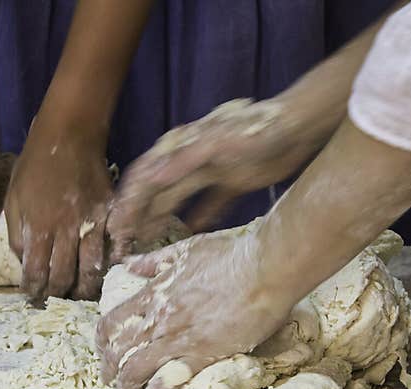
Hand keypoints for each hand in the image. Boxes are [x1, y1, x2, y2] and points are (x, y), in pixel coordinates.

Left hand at [4, 129, 109, 300]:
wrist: (69, 136)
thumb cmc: (35, 166)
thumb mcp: (13, 199)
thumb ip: (17, 235)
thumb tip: (26, 264)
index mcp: (39, 227)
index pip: (36, 273)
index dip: (34, 291)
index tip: (33, 298)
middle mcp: (66, 229)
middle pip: (65, 276)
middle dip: (59, 294)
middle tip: (57, 300)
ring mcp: (92, 223)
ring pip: (92, 268)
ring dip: (86, 287)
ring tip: (81, 295)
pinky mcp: (111, 214)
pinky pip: (116, 246)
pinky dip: (113, 263)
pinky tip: (108, 272)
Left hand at [96, 225, 297, 388]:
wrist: (264, 268)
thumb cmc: (230, 255)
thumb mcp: (184, 250)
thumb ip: (153, 261)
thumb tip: (128, 265)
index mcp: (154, 293)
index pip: (112, 322)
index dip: (103, 340)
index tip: (104, 349)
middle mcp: (159, 319)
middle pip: (118, 351)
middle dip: (109, 369)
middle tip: (109, 379)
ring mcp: (178, 340)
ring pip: (134, 371)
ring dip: (124, 388)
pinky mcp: (201, 357)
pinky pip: (165, 385)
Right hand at [107, 97, 318, 261]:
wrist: (296, 126)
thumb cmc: (257, 131)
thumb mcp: (219, 144)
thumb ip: (184, 160)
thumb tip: (150, 178)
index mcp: (183, 149)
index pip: (145, 178)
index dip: (127, 202)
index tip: (114, 227)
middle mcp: (191, 160)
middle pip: (156, 191)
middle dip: (136, 215)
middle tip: (122, 241)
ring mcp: (210, 172)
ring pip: (176, 199)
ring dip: (158, 219)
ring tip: (145, 241)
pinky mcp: (232, 181)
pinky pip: (207, 205)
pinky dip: (196, 220)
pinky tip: (188, 236)